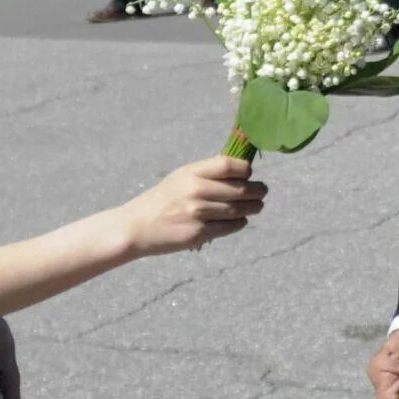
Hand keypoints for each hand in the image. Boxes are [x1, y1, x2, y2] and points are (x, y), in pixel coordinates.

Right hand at [113, 156, 267, 256]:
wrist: (136, 227)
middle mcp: (196, 190)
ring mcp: (197, 213)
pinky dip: (240, 223)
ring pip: (238, 210)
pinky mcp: (198, 233)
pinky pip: (230, 227)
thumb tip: (242, 170)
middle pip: (241, 190)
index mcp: (192, 172)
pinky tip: (241, 221)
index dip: (246, 169)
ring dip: (253, 208)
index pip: (229, 165)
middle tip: (262, 193)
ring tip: (256, 207)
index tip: (250, 174)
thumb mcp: (181, 177)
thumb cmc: (163, 199)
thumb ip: (208, 173)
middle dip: (258, 191)